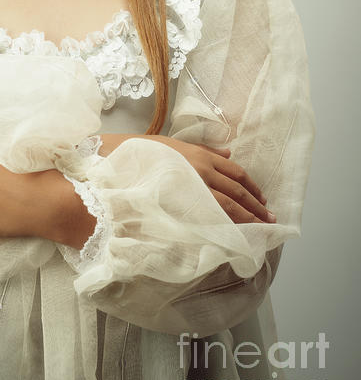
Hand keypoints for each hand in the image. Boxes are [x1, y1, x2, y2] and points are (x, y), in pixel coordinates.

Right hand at [98, 132, 275, 224]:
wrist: (110, 169)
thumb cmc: (136, 154)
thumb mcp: (169, 144)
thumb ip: (201, 150)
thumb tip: (228, 155)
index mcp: (199, 156)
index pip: (235, 173)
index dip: (251, 187)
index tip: (262, 199)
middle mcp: (201, 173)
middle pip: (237, 192)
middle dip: (257, 207)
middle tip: (270, 219)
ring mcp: (192, 193)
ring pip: (229, 209)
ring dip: (248, 219)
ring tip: (261, 230)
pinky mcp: (181, 210)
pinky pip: (211, 221)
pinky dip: (227, 228)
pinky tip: (235, 236)